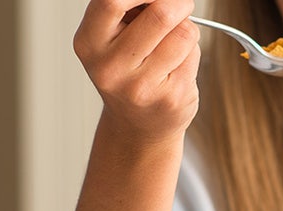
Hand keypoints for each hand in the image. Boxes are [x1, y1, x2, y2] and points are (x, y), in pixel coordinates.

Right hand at [74, 0, 200, 142]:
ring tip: (173, 42)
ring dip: (186, 29)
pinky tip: (177, 65)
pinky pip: (193, 55)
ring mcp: (141, 86)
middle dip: (178, 2)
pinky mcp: (170, 98)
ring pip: (183, 33)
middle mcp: (110, 67)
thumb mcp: (114, 37)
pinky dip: (192, 51)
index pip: (112, 0)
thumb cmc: (128, 71)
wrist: (137, 127)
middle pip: (160, 13)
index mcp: (89, 43)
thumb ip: (130, 9)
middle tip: (181, 5)